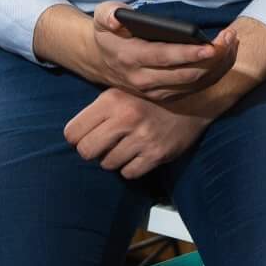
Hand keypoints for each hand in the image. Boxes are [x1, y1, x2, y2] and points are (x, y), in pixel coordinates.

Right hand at [36, 4, 238, 102]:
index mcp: (130, 57)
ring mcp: (154, 90)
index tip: (210, 47)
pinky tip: (225, 55)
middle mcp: (143, 79)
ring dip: (217, 65)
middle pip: (185, 74)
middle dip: (212, 58)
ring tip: (232, 42)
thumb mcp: (102, 16)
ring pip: (194, 83)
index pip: (164, 57)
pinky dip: (213, 73)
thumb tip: (117, 18)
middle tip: (229, 38)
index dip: (188, 54)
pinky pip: (195, 88)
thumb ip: (108, 14)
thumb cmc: (109, 32)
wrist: (101, 60)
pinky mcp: (164, 95)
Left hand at [64, 87, 209, 181]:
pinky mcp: (157, 154)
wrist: (193, 102)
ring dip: (113, 159)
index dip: (76, 137)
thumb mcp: (121, 92)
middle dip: (91, 151)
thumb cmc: (148, 99)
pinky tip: (137, 154)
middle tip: (102, 146)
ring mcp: (142, 137)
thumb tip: (72, 136)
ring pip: (107, 164)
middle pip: (86, 151)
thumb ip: (97, 111)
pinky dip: (130, 167)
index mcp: (112, 100)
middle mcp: (126, 117)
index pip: (72, 132)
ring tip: (125, 146)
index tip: (84, 136)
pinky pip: (128, 173)